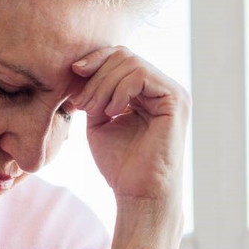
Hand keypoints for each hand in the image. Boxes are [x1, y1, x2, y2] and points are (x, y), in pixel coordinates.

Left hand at [72, 47, 189, 208]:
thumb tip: (80, 67)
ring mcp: (172, 92)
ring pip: (130, 63)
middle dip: (95, 77)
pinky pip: (140, 75)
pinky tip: (112, 112)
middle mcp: (162, 88)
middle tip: (81, 104)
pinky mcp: (176, 100)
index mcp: (146, 91)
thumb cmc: (120, 165)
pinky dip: (119, 90)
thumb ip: (95, 93)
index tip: (73, 73)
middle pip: (123, 56)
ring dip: (103, 85)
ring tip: (93, 111)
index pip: (120, 58)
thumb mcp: (99, 122)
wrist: (138, 193)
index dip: (94, 61)